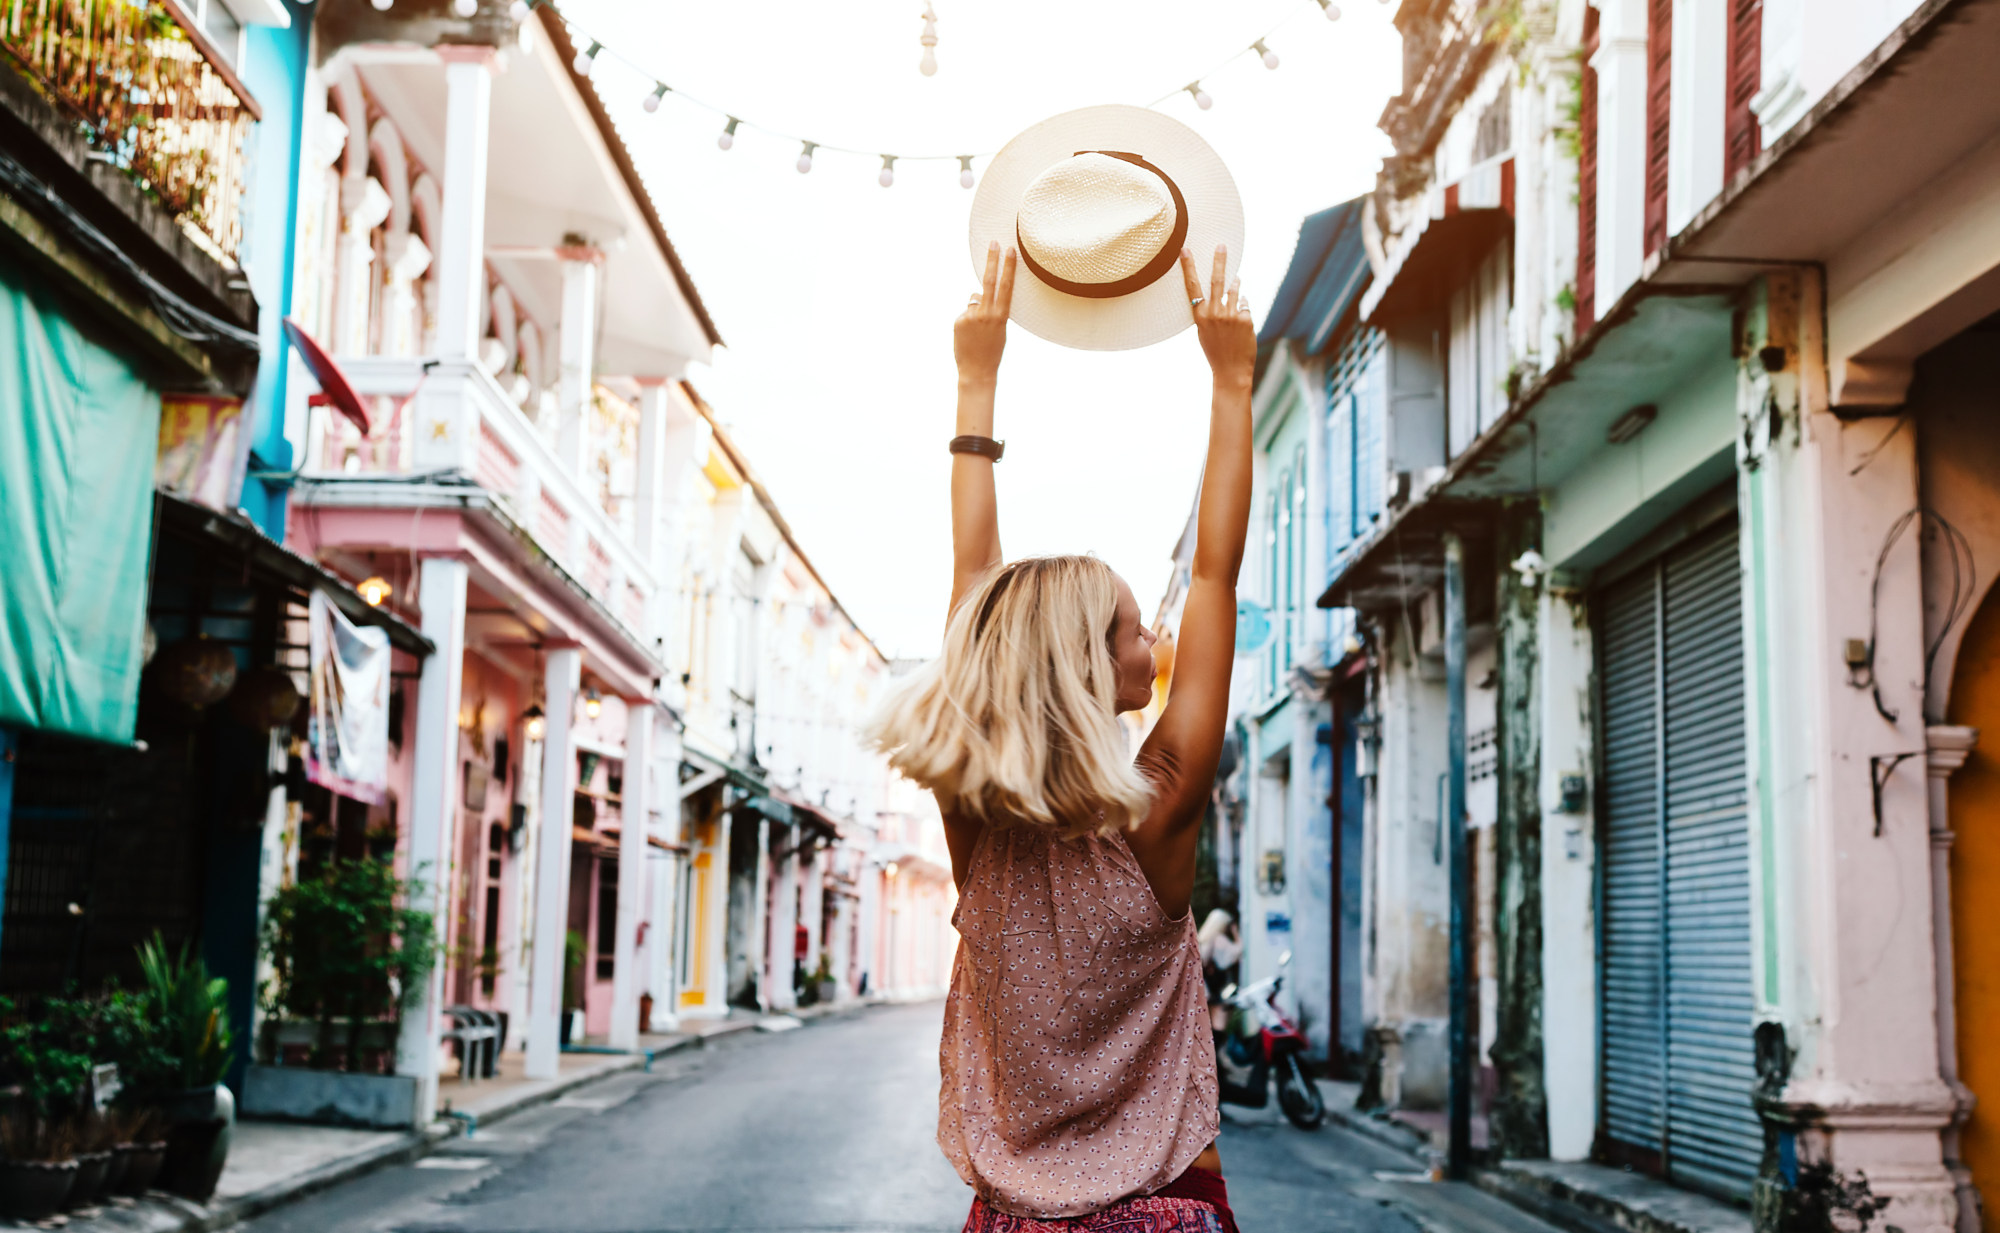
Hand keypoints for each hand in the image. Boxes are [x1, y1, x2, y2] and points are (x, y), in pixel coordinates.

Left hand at [956, 241, 1016, 386]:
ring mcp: (971, 317)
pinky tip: (968, 336)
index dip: (1008, 267)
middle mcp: (986, 314)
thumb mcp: (999, 329)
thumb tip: (977, 294)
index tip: (1010, 250)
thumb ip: (992, 310)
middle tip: (993, 242)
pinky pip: (965, 312)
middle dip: (992, 260)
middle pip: (989, 281)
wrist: (977, 372)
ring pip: (974, 300)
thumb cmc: (992, 350)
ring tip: (977, 332)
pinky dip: (966, 321)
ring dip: (976, 310)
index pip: (1006, 287)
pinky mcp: (959, 321)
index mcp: (1001, 316)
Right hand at [1181, 245, 1254, 386]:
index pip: (1192, 287)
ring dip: (1236, 283)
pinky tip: (1242, 322)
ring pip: (1235, 290)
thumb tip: (1230, 287)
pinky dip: (1243, 309)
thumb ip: (1211, 311)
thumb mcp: (1205, 331)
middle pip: (1217, 280)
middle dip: (1219, 260)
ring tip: (1237, 279)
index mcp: (1200, 316)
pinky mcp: (1246, 319)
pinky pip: (1245, 305)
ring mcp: (1231, 316)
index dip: (1188, 267)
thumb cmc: (1216, 351)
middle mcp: (1214, 313)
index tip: (1185, 250)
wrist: (1231, 372)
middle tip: (1222, 245)